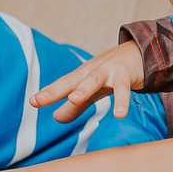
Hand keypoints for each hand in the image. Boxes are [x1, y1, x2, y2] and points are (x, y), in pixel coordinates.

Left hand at [31, 40, 145, 121]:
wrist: (139, 52)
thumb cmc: (112, 73)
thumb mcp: (93, 91)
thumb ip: (76, 107)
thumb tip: (55, 119)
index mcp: (81, 76)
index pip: (62, 85)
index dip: (47, 93)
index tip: (33, 102)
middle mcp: (91, 72)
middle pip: (72, 81)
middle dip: (55, 90)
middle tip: (39, 100)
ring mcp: (108, 71)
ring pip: (94, 79)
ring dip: (84, 88)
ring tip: (74, 99)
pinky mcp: (125, 74)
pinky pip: (123, 88)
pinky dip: (122, 101)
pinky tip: (120, 114)